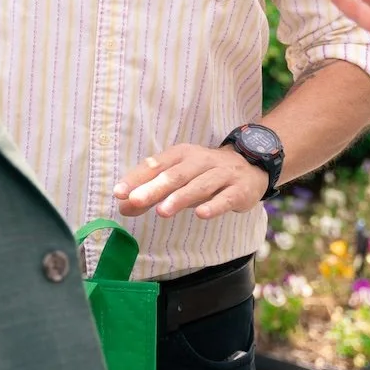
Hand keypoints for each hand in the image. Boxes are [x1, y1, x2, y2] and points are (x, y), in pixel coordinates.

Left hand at [114, 143, 268, 220]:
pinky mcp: (239, 190)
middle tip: (135, 200)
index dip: (137, 178)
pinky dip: (214, 205)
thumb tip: (123, 206)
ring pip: (199, 185)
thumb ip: (151, 192)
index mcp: (182, 154)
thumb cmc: (205, 174)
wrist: (251, 166)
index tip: (119, 193)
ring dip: (180, 197)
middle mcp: (201, 161)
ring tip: (162, 211)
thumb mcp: (179, 179)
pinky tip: (201, 214)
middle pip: (176, 174)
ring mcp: (221, 174)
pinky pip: (226, 198)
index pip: (156, 165)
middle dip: (154, 188)